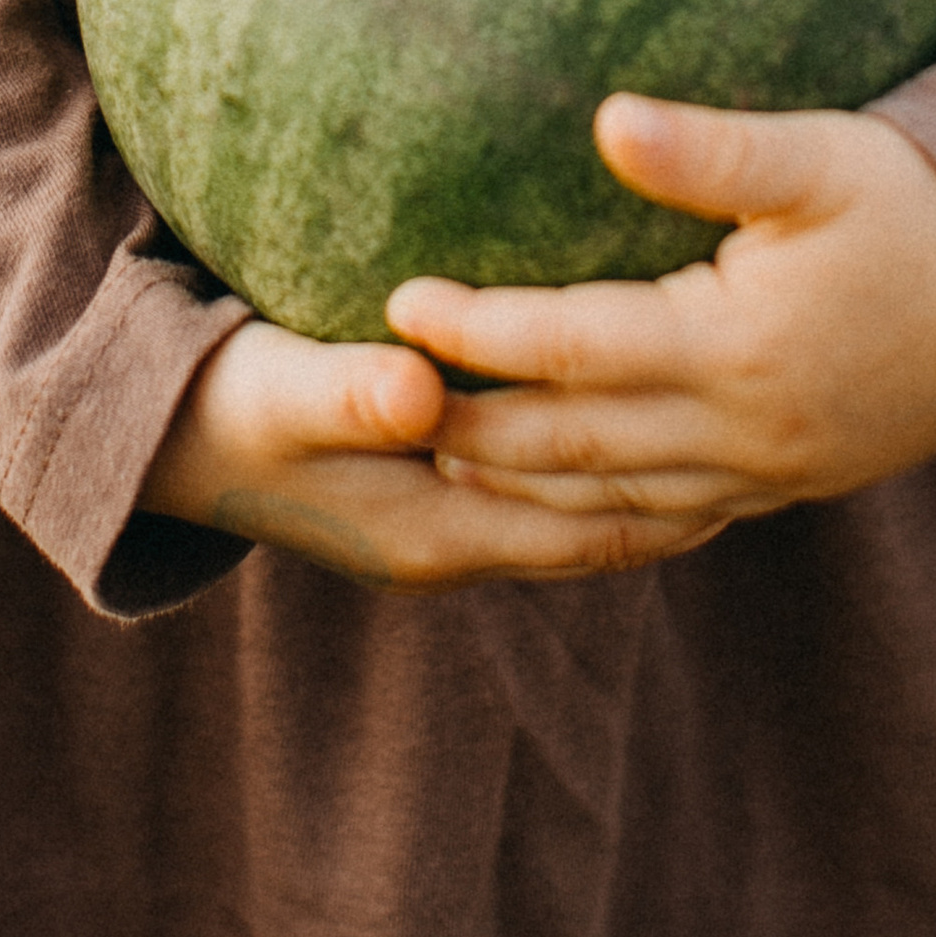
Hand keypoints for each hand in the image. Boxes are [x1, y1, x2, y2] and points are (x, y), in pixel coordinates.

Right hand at [138, 312, 732, 587]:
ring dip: (646, 485)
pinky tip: (631, 418)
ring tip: (735, 436)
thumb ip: (349, 391)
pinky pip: (538, 498)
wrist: (157, 439)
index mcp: (433, 530)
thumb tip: (420, 390)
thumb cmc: (221, 404)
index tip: (752, 441)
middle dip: (684, 493)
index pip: (587, 527)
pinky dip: (594, 471)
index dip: (672, 492)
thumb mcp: (278, 390)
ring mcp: (438, 531)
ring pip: (572, 522)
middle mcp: (450, 546)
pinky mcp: (425, 500)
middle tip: (778, 438)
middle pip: (599, 534)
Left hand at [386, 96, 935, 535]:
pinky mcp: (798, 481)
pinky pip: (677, 518)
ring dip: (525, 484)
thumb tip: (604, 118)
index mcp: (740, 347)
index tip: (397, 299)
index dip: (476, 328)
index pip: (570, 346)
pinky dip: (605, 515)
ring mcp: (776, 470)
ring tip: (439, 459)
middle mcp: (749, 430)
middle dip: (472, 428)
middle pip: (573, 445)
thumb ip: (710, 151)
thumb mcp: (824, 155)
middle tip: (377, 405)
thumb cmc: (928, 200)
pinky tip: (561, 504)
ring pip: (618, 499)